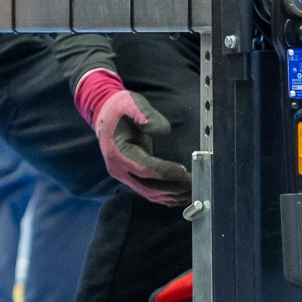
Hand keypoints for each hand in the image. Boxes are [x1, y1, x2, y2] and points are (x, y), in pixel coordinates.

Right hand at [84, 82, 191, 204]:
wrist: (105, 113)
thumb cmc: (121, 108)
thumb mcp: (133, 105)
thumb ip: (147, 116)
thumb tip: (164, 131)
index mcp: (118, 152)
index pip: (145, 168)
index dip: (166, 172)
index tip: (186, 172)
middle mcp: (118, 169)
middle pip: (149, 187)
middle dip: (174, 188)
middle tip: (196, 185)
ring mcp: (123, 175)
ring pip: (150, 193)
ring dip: (172, 196)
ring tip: (193, 193)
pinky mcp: (129, 177)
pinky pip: (148, 192)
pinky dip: (165, 197)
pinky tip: (181, 197)